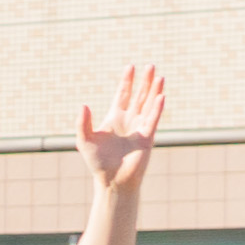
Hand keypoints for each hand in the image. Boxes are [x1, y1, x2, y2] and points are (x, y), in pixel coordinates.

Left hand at [79, 63, 166, 191]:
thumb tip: (83, 104)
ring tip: (159, 76)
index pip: (123, 94)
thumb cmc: (97, 161)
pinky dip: (157, 108)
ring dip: (154, 91)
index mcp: (114, 118)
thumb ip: (82, 122)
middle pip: (139, 96)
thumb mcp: (85, 140)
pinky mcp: (147, 137)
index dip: (126, 81)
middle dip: (144, 81)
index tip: (130, 66)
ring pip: (149, 104)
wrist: (111, 179)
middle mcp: (129, 120)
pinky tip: (161, 96)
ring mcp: (140, 128)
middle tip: (150, 66)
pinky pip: (153, 119)